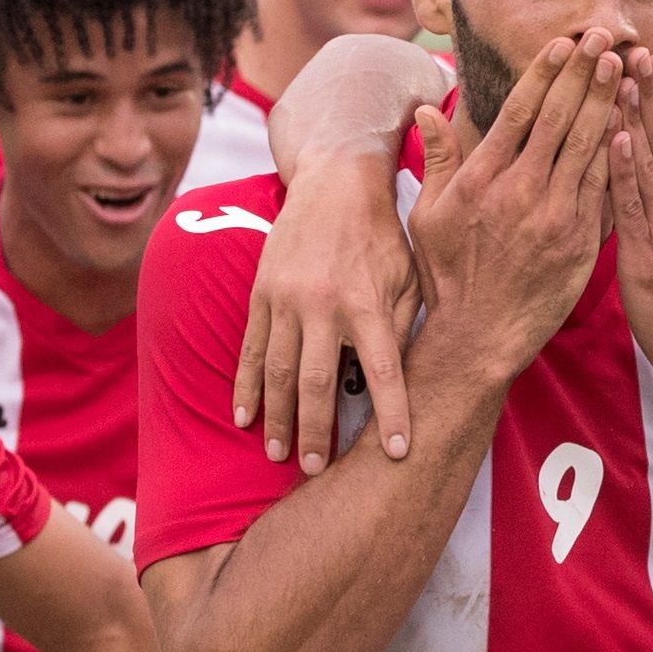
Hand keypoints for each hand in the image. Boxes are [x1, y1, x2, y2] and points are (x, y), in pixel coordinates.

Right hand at [235, 156, 422, 471]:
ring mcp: (286, 299)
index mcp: (367, 301)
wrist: (335, 180)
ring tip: (279, 454)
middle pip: (318, 382)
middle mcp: (323, 304)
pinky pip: (252, 348)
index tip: (399, 453)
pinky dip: (246, 385)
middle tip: (315, 471)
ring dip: (278, 417)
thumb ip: (402, 326)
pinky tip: (243, 416)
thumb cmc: (383, 234)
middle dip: (316, 431)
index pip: (384, 370)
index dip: (393, 413)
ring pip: (279, 371)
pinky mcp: (261, 293)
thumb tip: (395, 381)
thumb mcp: (409, 274)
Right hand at [405, 31, 619, 384]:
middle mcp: (521, 192)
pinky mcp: (581, 241)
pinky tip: (634, 124)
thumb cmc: (447, 273)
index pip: (520, 112)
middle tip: (606, 36)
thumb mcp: (427, 215)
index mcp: (482, 180)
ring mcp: (555, 217)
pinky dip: (621, 153)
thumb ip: (436, 159)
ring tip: (625, 66)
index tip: (563, 42)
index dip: (545, 73)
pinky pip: (606, 188)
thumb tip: (427, 108)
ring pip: (589, 146)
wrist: (478, 336)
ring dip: (608, 102)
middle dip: (585, 73)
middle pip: (560, 119)